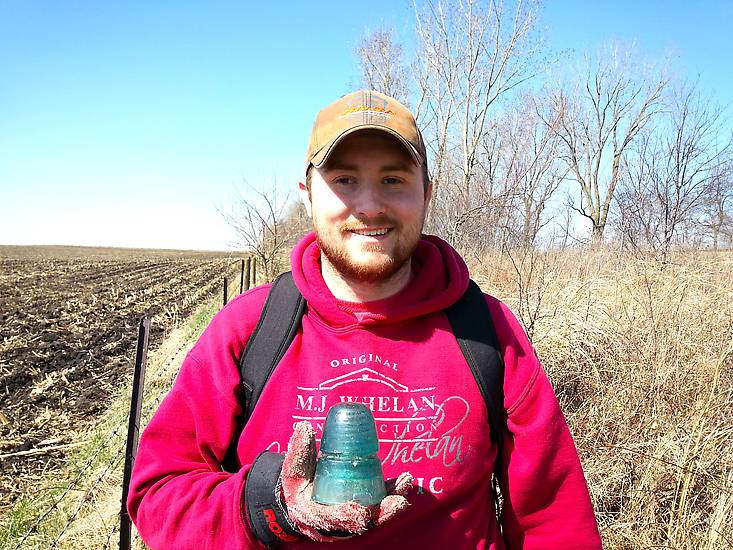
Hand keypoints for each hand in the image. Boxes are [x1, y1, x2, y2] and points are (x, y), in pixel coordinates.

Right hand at [280, 421, 412, 541]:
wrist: (303, 500)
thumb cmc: (297, 485)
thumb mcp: (292, 471)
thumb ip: (298, 452)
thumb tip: (304, 427)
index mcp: (313, 514)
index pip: (331, 518)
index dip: (346, 515)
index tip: (360, 510)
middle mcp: (336, 523)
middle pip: (361, 522)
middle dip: (381, 513)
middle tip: (397, 501)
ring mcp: (351, 520)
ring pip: (374, 515)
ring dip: (392, 502)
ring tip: (405, 484)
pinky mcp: (363, 510)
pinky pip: (379, 504)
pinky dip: (391, 494)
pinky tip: (404, 481)